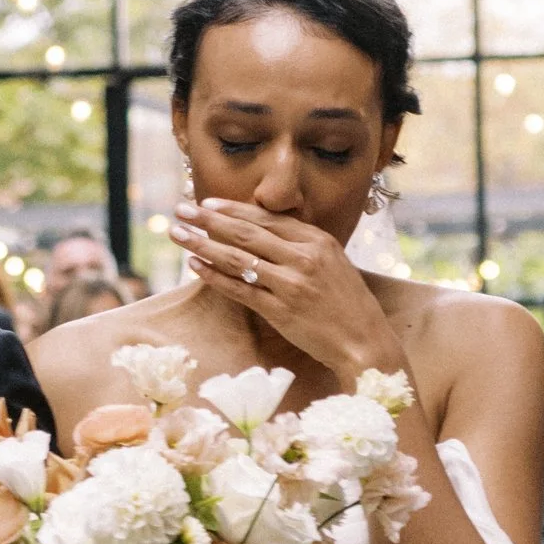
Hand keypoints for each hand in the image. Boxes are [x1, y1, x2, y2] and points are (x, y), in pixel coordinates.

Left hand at [167, 196, 398, 383]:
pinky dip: (215, 276)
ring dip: (203, 244)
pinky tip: (195, 265)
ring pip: (237, 259)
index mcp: (317, 241)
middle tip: (181, 209)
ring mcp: (291, 285)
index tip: (205, 202)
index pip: (266, 219)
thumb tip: (262, 231)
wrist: (365, 341)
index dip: (232, 209)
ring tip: (178, 234)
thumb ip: (300, 245)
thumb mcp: (332, 262)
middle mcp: (303, 258)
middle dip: (208, 219)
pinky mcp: (280, 311)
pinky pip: (240, 290)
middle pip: (246, 233)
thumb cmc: (348, 303)